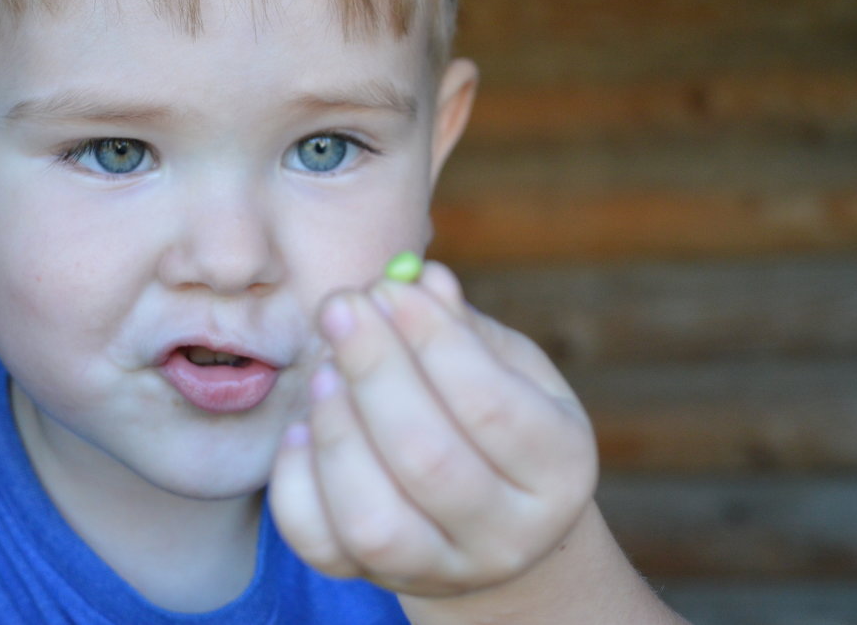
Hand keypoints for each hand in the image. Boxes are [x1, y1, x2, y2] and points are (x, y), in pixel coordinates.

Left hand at [269, 261, 598, 597]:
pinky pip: (319, 542)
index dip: (431, 339)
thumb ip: (463, 327)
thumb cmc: (494, 418)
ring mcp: (439, 570)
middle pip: (427, 458)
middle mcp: (507, 535)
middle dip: (374, 369)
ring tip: (325, 369)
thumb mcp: (507, 366)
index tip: (389, 287)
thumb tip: (419, 278)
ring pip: (372, 516)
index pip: (489, 404)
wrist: (488, 521)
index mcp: (559, 469)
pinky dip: (298, 478)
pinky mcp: (373, 580)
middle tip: (341, 306)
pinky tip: (305, 426)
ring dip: (337, 427)